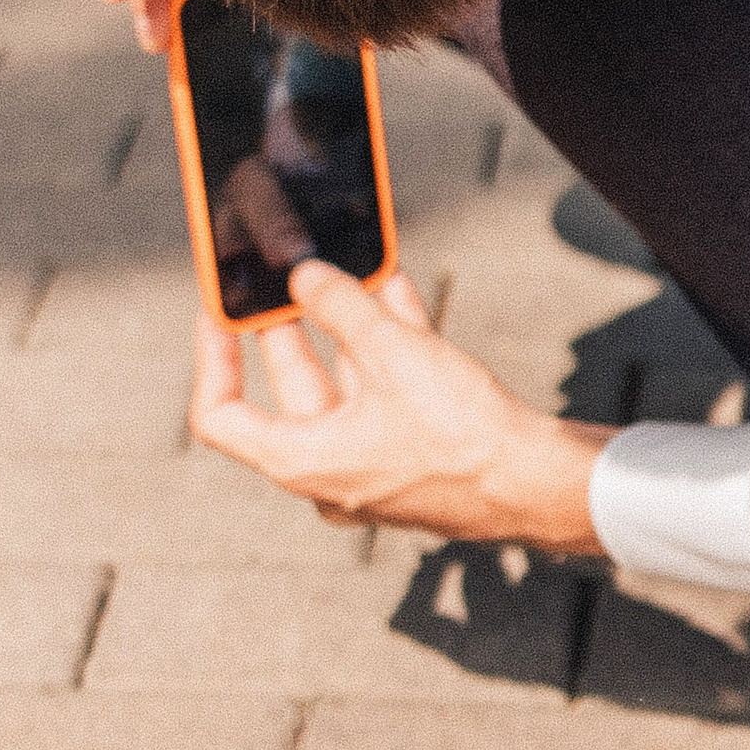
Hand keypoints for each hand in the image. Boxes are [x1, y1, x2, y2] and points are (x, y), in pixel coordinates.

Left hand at [191, 258, 614, 551]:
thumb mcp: (389, 353)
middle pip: (291, 391)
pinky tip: (395, 289)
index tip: (218, 314)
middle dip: (290, 326)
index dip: (212, 360)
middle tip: (281, 277)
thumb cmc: (461, 438)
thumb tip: (306, 277)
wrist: (537, 482)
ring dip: (348, 325)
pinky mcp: (415, 452)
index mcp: (303, 462)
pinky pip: (385, 391)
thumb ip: (339, 306)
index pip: (222, 417)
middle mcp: (331, 470)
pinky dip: (386, 344)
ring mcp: (374, 464)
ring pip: (345, 384)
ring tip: (346, 268)